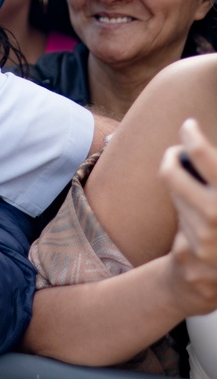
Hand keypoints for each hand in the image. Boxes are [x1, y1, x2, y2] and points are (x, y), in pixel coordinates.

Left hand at [163, 119, 216, 315]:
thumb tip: (197, 148)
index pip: (205, 156)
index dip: (192, 136)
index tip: (188, 125)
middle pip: (172, 173)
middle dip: (171, 157)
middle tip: (176, 151)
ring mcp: (205, 236)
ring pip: (175, 196)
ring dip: (183, 190)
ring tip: (200, 194)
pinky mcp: (190, 252)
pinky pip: (178, 219)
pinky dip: (187, 214)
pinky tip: (202, 226)